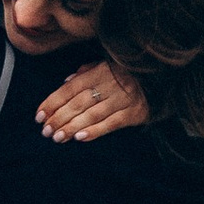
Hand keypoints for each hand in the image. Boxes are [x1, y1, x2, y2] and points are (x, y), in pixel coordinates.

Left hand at [35, 58, 149, 142]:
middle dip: (59, 117)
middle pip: (79, 103)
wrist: (164, 80)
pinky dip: (95, 131)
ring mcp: (123, 99)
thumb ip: (86, 72)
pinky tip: (80, 138)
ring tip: (57, 137)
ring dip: (72, 127)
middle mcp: (111, 84)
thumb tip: (66, 81)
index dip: (53, 102)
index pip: (70, 88)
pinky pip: (111, 124)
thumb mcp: (108, 65)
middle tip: (45, 130)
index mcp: (101, 71)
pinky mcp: (135, 113)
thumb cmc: (130, 73)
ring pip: (92, 115)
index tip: (39, 115)